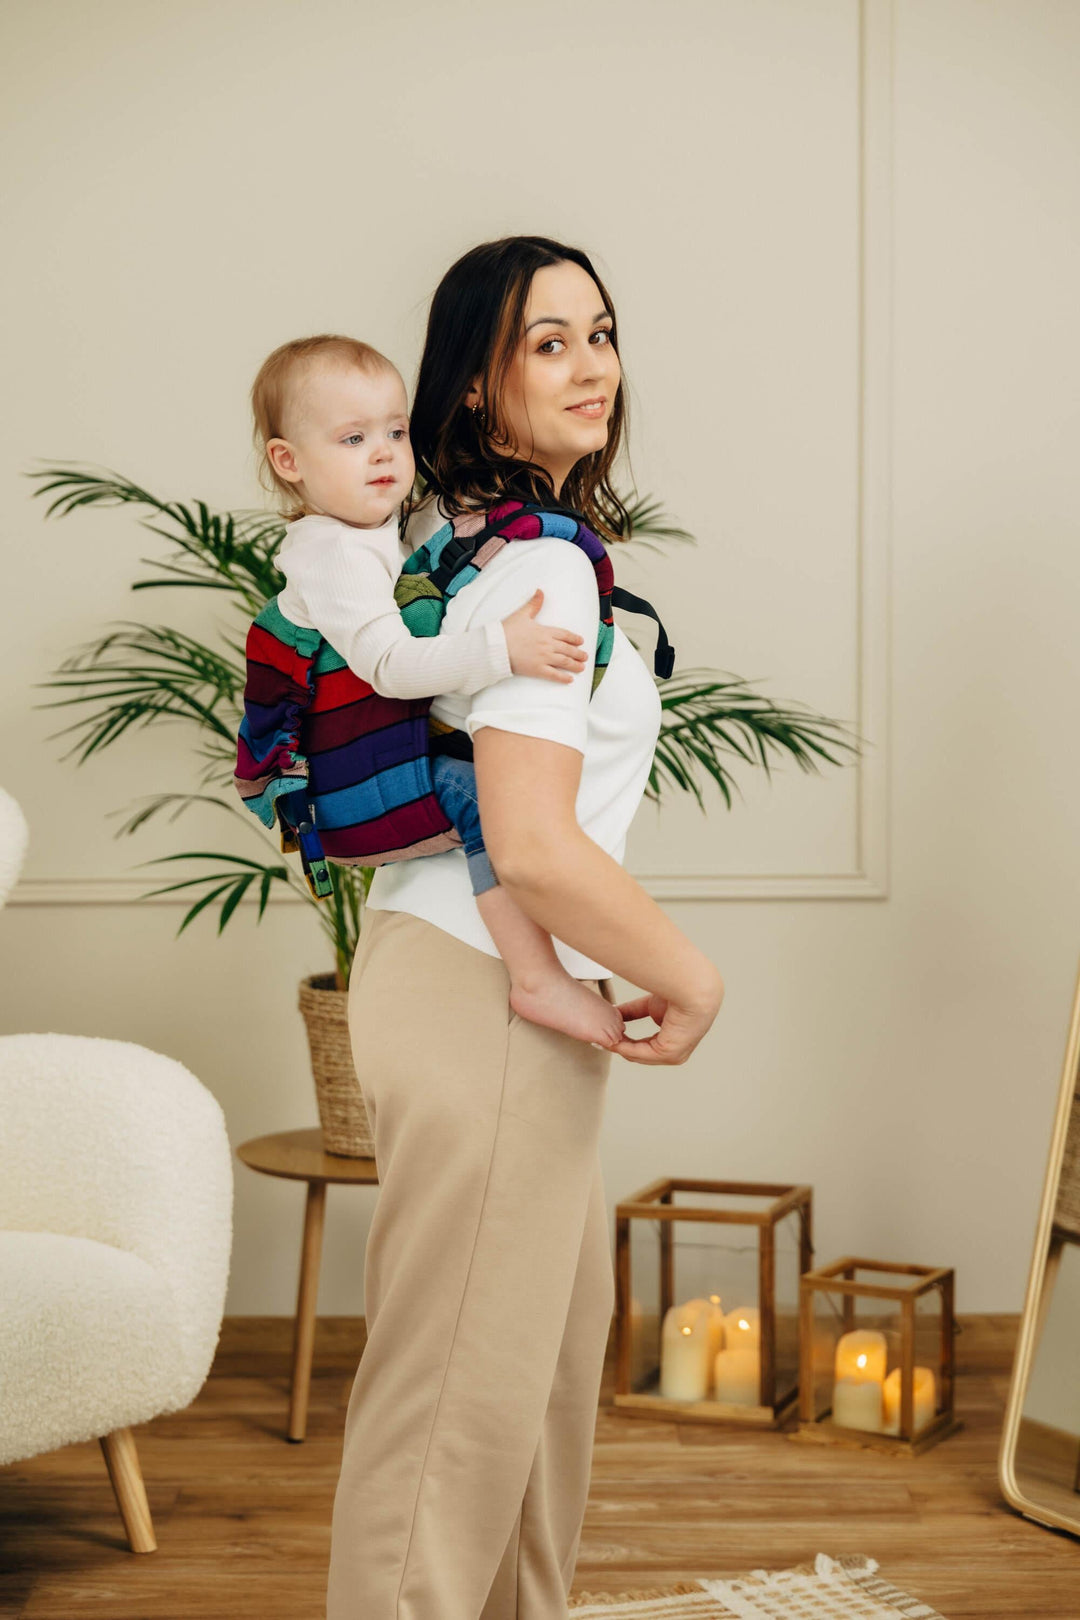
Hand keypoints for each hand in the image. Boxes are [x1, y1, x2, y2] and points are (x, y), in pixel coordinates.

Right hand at [502, 589, 587, 683]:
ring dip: (575, 665)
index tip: (580, 641)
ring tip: (582, 667)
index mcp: (545, 632)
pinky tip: (570, 680)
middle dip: (578, 653)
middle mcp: (547, 645)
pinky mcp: (537, 670)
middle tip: (584, 656)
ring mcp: (543, 658)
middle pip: (567, 649)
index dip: (574, 638)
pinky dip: (563, 678)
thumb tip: (540, 591)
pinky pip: (554, 675)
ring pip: (564, 662)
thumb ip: (533, 604)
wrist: (496, 647)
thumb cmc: (507, 631)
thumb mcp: (521, 614)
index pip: (564, 635)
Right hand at [606, 976, 723, 1065]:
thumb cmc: (678, 991)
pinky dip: (624, 1047)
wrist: (691, 988)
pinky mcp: (668, 1054)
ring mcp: (674, 1055)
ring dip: (621, 1047)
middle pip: (641, 1053)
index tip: (610, 1031)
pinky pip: (640, 1053)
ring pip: (639, 1055)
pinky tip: (613, 1038)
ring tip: (605, 1037)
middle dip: (621, 1045)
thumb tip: (615, 1014)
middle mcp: (677, 1051)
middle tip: (603, 1037)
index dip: (627, 1040)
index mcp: (675, 1040)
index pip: (647, 1045)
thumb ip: (632, 1012)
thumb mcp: (650, 1005)